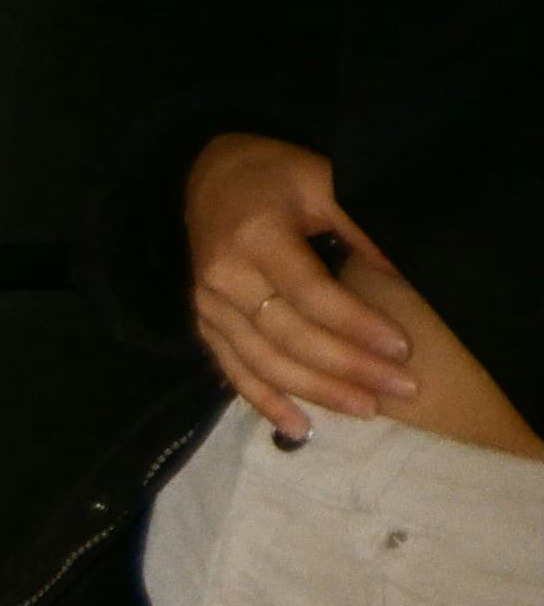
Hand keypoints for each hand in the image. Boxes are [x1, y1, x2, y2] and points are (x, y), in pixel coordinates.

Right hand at [184, 133, 414, 438]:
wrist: (208, 177)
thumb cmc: (274, 176)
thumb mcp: (322, 181)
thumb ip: (359, 226)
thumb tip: (402, 277)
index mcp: (254, 239)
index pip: (310, 295)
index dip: (356, 325)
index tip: (401, 347)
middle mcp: (223, 280)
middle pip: (289, 337)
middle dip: (346, 367)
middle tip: (398, 388)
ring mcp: (208, 308)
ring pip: (264, 362)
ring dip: (316, 392)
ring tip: (365, 408)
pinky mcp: (204, 326)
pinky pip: (234, 372)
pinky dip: (266, 403)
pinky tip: (298, 428)